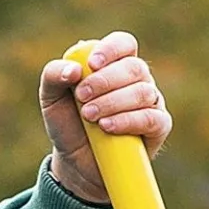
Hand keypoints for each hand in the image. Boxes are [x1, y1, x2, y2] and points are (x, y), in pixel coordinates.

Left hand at [39, 32, 171, 205]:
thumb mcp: (50, 99)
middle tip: (82, 97)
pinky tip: (107, 126)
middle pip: (134, 67)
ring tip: (89, 116)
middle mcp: (136, 80)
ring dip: (113, 102)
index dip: (111, 50)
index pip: (124, 44)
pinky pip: (152, 118)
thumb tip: (73, 70)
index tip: (92, 64)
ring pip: (143, 92)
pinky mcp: (158, 127)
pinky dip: (129, 120)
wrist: (76, 165)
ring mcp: (150, 102)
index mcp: (115, 65)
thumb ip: (53, 75)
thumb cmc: (67, 125)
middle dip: (105, 81)